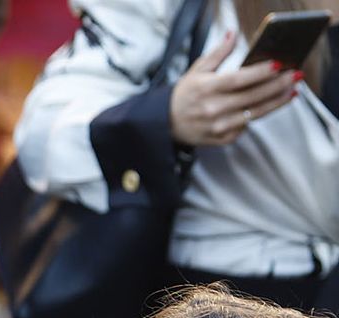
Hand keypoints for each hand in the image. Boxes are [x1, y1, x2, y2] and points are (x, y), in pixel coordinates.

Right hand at [170, 30, 299, 145]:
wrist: (166, 123)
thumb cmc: (184, 95)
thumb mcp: (197, 70)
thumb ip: (218, 53)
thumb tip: (233, 34)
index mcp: (206, 89)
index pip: (238, 80)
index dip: (259, 73)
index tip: (278, 65)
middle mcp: (212, 109)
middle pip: (252, 97)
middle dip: (277, 85)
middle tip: (295, 76)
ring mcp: (217, 126)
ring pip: (254, 114)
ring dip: (276, 102)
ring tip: (292, 92)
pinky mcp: (221, 138)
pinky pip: (246, 127)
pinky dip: (256, 116)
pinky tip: (266, 107)